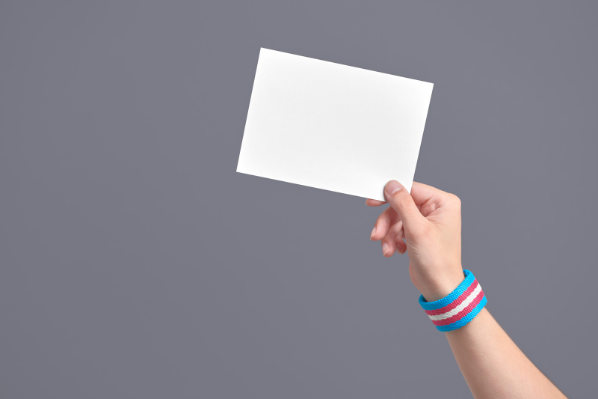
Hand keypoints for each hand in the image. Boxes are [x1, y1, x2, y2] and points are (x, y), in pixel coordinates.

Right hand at [367, 181, 464, 300]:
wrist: (439, 288)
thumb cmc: (437, 262)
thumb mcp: (417, 230)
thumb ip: (403, 204)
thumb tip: (391, 185)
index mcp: (443, 203)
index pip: (411, 189)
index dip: (390, 196)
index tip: (373, 201)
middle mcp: (436, 209)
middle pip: (400, 205)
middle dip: (387, 222)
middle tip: (376, 234)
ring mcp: (426, 221)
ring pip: (396, 218)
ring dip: (387, 234)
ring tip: (386, 248)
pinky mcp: (417, 232)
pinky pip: (397, 228)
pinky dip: (392, 239)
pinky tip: (394, 251)